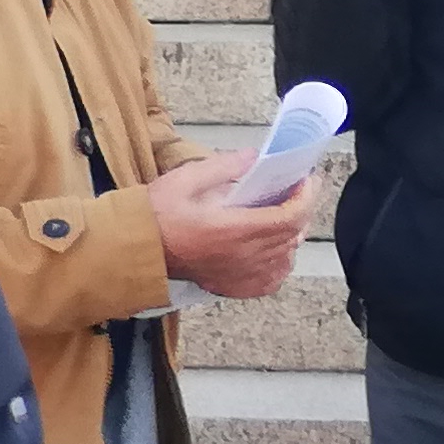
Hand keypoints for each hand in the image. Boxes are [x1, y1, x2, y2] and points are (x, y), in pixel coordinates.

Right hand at [145, 148, 306, 297]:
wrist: (135, 249)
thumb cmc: (155, 216)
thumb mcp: (185, 179)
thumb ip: (223, 167)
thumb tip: (254, 158)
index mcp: (234, 229)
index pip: (290, 216)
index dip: (306, 196)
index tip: (308, 180)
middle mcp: (244, 256)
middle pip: (292, 235)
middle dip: (300, 209)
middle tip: (294, 190)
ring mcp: (240, 274)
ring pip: (286, 256)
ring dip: (290, 235)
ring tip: (281, 216)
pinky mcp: (233, 286)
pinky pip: (271, 280)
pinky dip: (280, 265)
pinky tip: (272, 252)